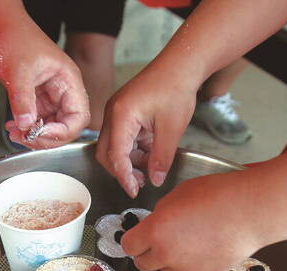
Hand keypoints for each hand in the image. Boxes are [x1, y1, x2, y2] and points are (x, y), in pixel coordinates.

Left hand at [0, 24, 89, 147]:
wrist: (1, 29)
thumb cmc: (16, 39)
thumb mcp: (19, 69)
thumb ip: (23, 99)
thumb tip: (26, 124)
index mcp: (69, 82)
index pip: (78, 117)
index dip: (62, 131)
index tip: (40, 134)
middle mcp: (64, 93)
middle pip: (66, 127)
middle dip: (46, 138)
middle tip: (25, 137)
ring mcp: (52, 98)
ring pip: (51, 128)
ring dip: (34, 136)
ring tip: (15, 133)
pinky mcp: (38, 101)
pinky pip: (37, 122)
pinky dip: (26, 129)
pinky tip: (13, 127)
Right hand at [96, 66, 196, 197]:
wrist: (180, 64)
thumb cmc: (176, 88)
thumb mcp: (172, 129)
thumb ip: (161, 158)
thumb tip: (155, 180)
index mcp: (122, 115)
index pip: (115, 156)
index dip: (124, 177)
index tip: (134, 191)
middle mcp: (113, 113)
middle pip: (106, 153)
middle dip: (121, 171)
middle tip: (140, 183)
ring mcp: (116, 111)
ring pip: (113, 146)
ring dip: (128, 161)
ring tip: (149, 169)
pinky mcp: (123, 112)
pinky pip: (121, 137)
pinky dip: (133, 149)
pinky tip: (149, 153)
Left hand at [122, 171, 275, 270]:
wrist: (251, 210)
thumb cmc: (217, 195)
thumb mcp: (178, 194)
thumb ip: (161, 213)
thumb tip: (157, 222)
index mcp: (155, 232)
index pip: (128, 246)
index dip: (133, 240)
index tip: (138, 236)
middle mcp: (167, 254)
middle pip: (143, 264)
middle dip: (147, 253)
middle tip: (159, 241)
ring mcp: (187, 268)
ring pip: (167, 269)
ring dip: (170, 258)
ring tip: (189, 239)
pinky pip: (191, 270)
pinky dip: (193, 261)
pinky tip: (206, 245)